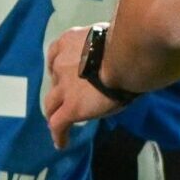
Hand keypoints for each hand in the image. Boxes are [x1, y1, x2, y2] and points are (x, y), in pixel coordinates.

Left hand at [44, 25, 126, 148]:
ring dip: (54, 113)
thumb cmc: (129, 42)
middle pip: (54, 81)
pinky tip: (61, 143)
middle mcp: (61, 63)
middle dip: (59, 90)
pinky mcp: (72, 107)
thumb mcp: (112, 37)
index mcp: (69, 42)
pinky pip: (58, 124)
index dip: (59, 68)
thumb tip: (120, 50)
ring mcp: (64, 86)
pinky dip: (59, 134)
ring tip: (58, 122)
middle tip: (68, 99)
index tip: (65, 76)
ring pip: (51, 104)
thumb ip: (107, 45)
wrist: (127, 55)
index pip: (56, 56)